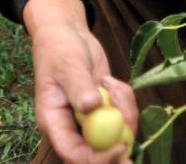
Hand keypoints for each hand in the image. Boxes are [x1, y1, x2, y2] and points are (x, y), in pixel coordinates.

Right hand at [24, 0, 137, 163]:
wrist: (68, 34)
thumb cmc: (59, 48)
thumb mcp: (67, 65)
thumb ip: (78, 86)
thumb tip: (91, 107)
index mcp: (55, 123)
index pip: (74, 154)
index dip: (97, 158)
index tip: (120, 146)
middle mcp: (72, 128)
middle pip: (97, 154)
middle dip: (118, 148)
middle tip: (130, 137)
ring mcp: (91, 120)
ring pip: (117, 134)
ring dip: (124, 112)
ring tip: (112, 83)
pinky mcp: (106, 110)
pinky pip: (124, 116)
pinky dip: (126, 100)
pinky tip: (111, 81)